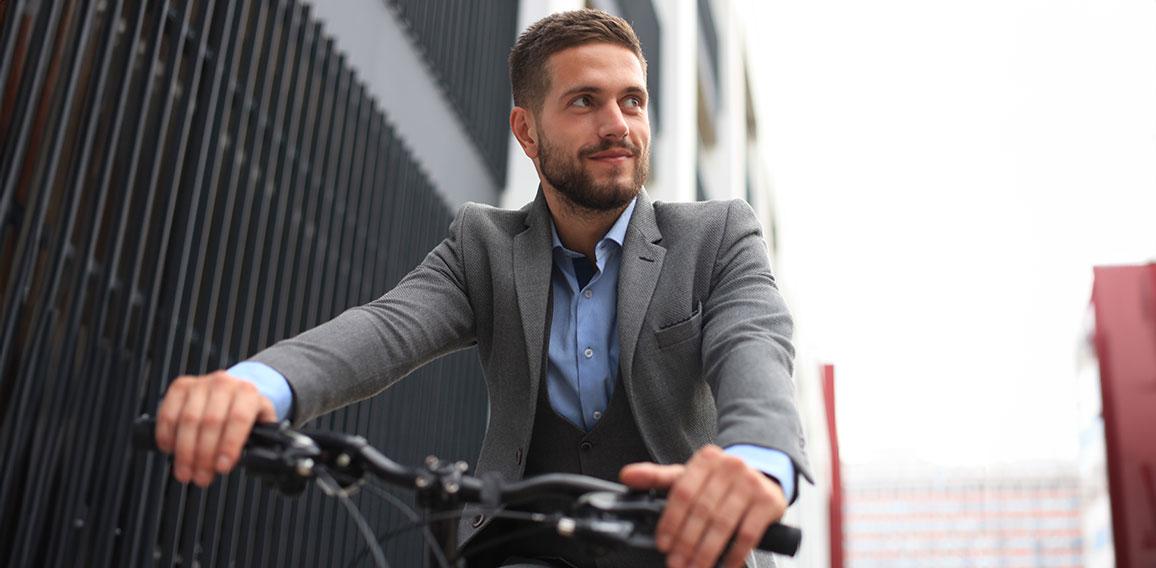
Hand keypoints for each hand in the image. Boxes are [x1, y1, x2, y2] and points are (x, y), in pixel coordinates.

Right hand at [154, 371, 276, 486]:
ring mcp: (200, 384)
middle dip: (204, 456)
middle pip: (211, 422)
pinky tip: (171, 450)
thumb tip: (258, 459)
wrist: (233, 390)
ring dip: (184, 452)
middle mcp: (224, 384)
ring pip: (188, 420)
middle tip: (201, 477)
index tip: (222, 467)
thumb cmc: (246, 410)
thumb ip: (262, 437)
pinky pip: (168, 413)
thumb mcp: (261, 421)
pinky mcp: (180, 387)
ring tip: (186, 472)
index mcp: (248, 392)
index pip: (238, 419)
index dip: (229, 445)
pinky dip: (167, 435)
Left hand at [619, 444, 786, 567]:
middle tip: (677, 563)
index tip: (663, 544)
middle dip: (686, 542)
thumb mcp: (688, 475)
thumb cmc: (719, 480)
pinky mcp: (768, 501)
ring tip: (695, 567)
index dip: (671, 521)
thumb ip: (656, 477)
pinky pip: (748, 533)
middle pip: (702, 511)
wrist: (762, 475)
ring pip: (723, 524)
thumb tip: (627, 476)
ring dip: (706, 552)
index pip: (682, 493)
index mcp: (705, 459)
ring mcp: (751, 483)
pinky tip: (724, 566)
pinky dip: (734, 554)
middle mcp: (729, 466)